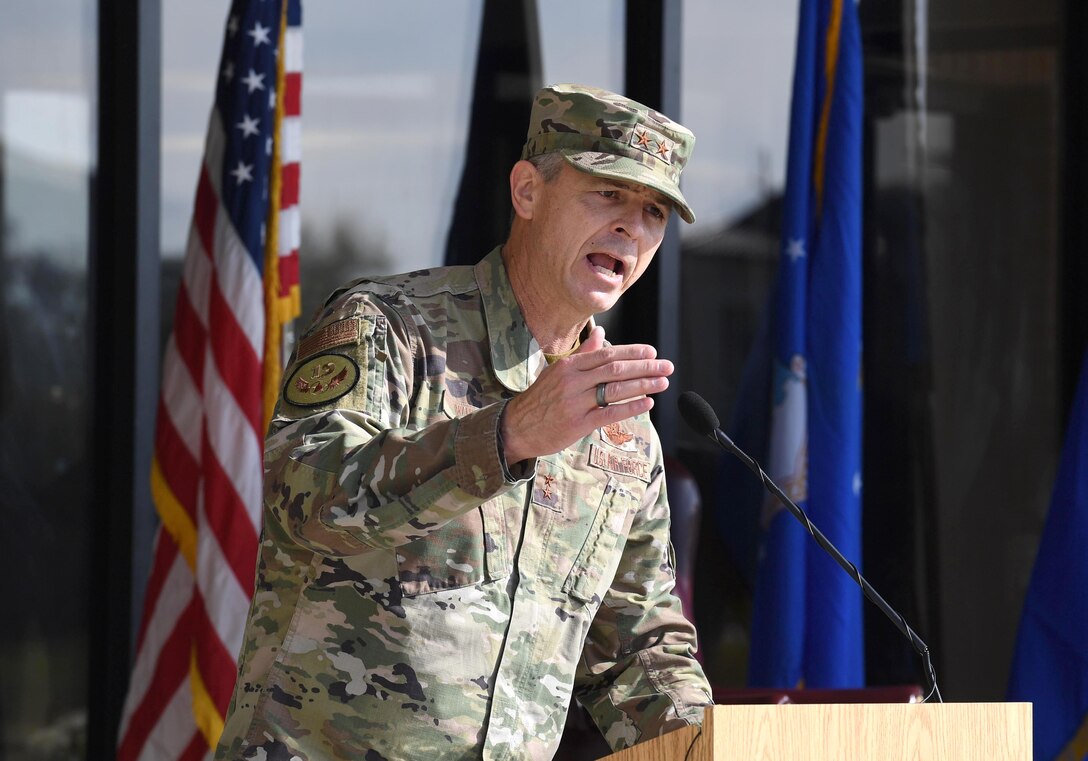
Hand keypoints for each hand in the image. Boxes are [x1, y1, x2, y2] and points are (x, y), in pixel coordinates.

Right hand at [501, 326, 672, 463]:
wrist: (516, 427)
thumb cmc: (540, 399)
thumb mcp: (557, 371)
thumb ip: (583, 353)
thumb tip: (601, 332)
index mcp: (569, 365)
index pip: (607, 354)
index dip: (633, 353)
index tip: (652, 352)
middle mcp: (573, 381)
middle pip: (615, 369)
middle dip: (645, 367)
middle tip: (667, 366)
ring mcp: (575, 402)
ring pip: (615, 390)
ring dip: (643, 385)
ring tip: (663, 382)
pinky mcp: (577, 424)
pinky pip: (609, 413)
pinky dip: (630, 407)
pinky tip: (647, 403)